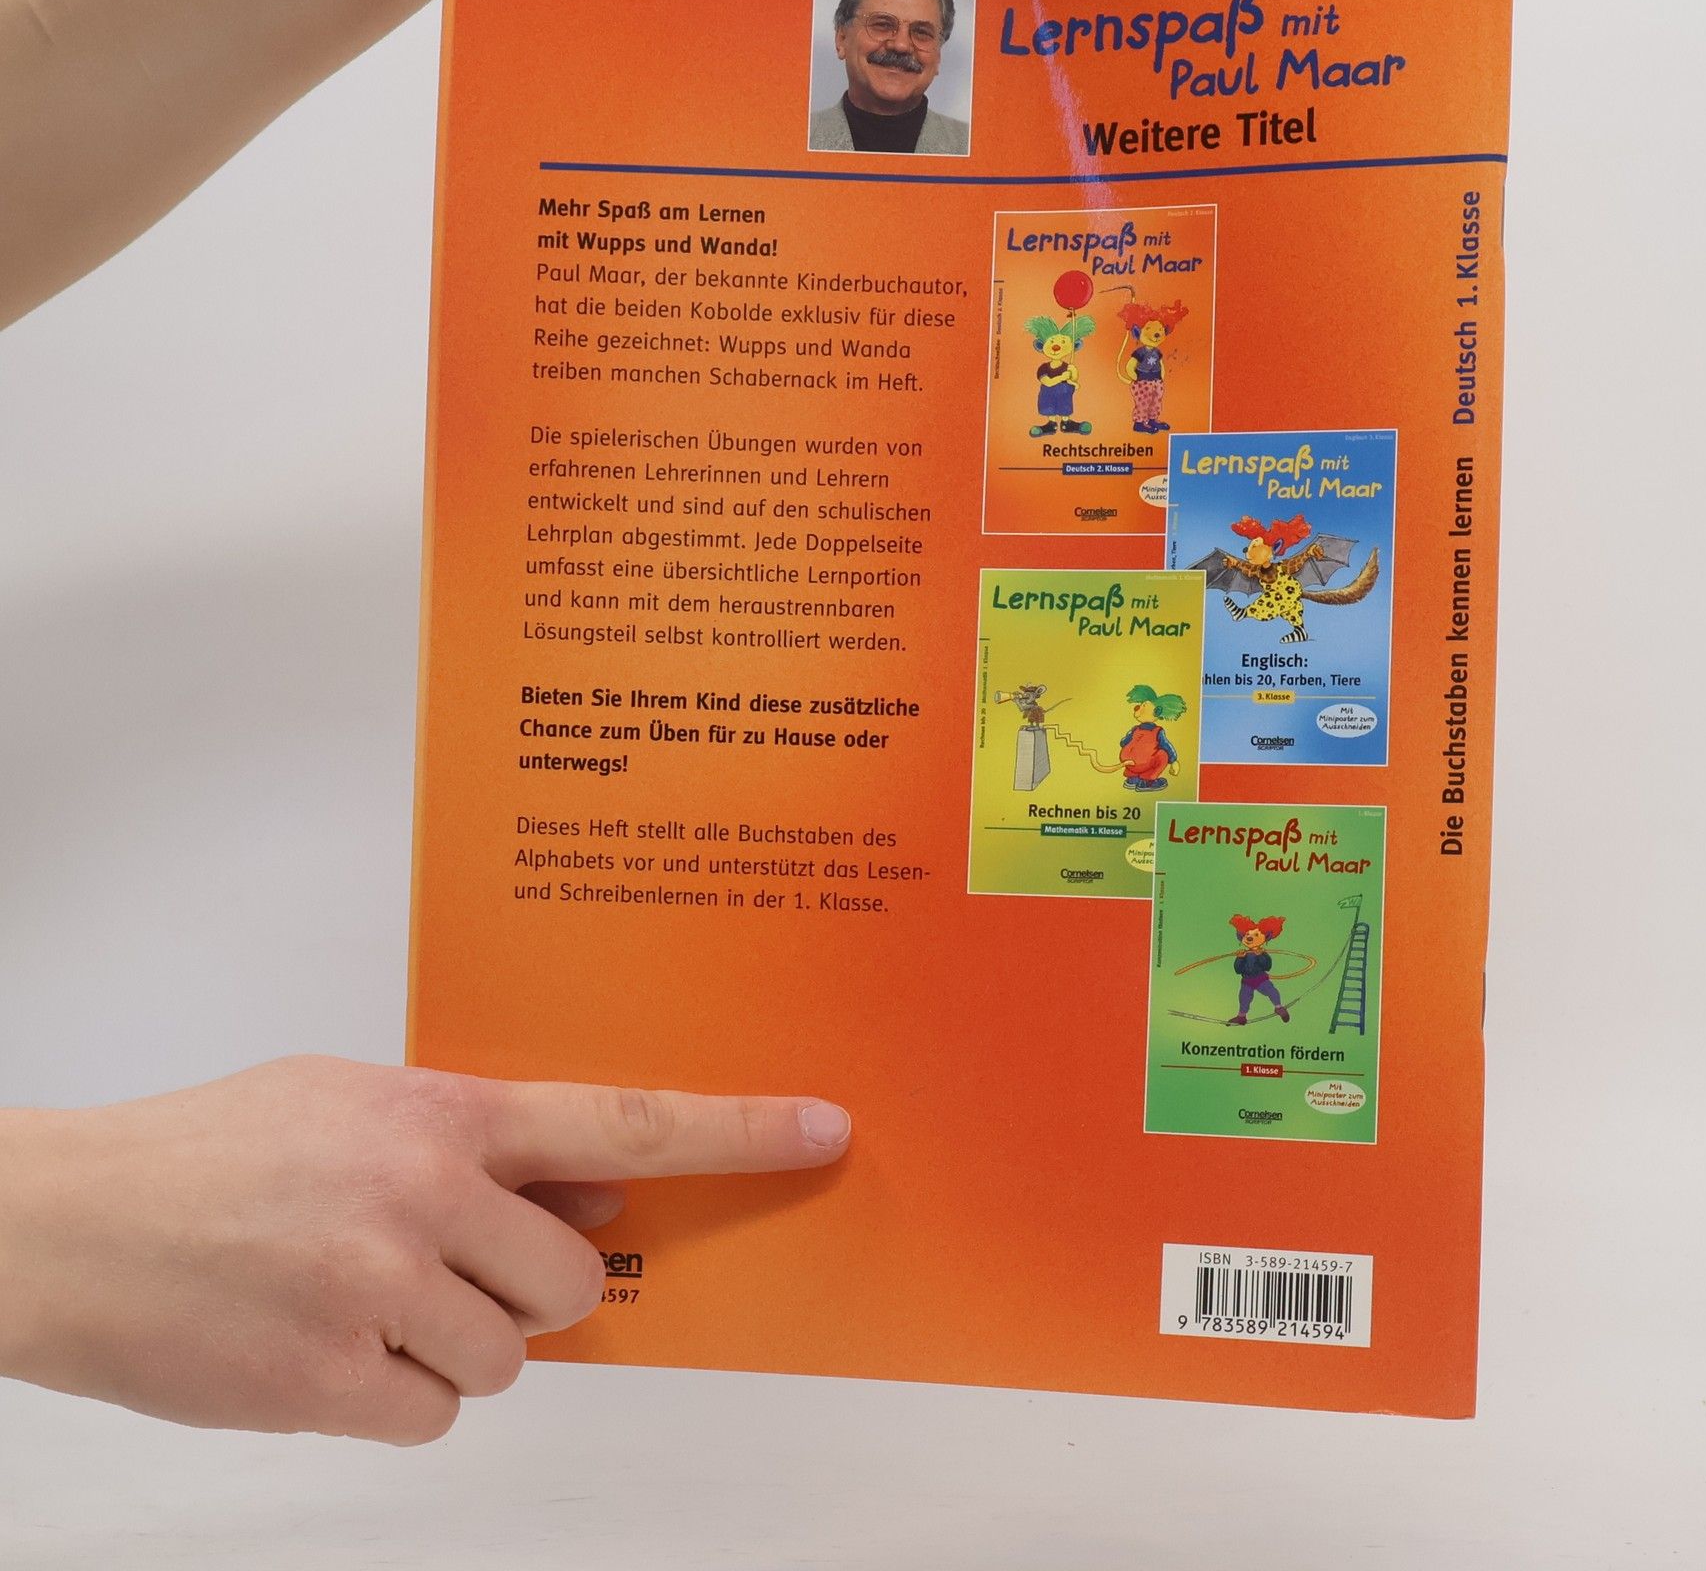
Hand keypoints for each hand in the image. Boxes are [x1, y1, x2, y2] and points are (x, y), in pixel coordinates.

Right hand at [0, 1055, 848, 1442]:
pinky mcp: (327, 1384)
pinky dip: (397, 1396)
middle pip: (570, 1287)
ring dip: (453, 1346)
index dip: (735, 1132)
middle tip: (456, 1271)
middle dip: (534, 1294)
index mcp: (443, 1112)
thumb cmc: (214, 1150)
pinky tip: (327, 1347)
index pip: (627, 1121)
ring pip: (505, 1361)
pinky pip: (431, 1415)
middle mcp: (426, 1194)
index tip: (819, 1133)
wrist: (66, 1221)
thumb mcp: (356, 1100)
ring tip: (360, 1299)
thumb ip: (477, 1142)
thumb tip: (591, 1201)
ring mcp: (379, 1291)